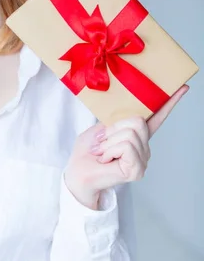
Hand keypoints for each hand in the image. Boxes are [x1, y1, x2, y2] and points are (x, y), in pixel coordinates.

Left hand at [64, 85, 189, 208]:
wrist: (77, 173)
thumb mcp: (100, 128)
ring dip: (109, 142)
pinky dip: (110, 150)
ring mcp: (142, 159)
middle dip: (114, 128)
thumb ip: (117, 120)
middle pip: (138, 121)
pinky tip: (106, 161)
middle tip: (102, 141)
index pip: (157, 116)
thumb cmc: (87, 152)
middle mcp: (143, 146)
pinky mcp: (137, 169)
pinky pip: (126, 147)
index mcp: (135, 133)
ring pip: (130, 134)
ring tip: (102, 153)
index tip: (182, 87)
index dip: (169, 102)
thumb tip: (131, 113)